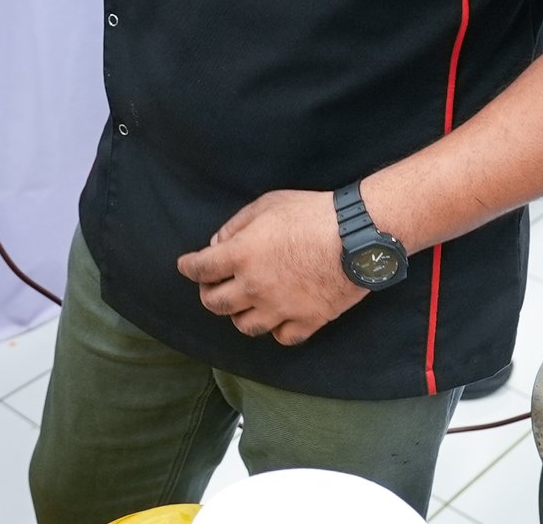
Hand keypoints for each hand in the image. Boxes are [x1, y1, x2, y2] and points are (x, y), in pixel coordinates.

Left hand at [175, 189, 365, 346]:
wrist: (357, 236)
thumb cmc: (312, 213)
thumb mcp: (267, 205)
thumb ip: (236, 226)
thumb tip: (217, 243)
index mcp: (241, 255)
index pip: (201, 269)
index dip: (188, 267)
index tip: (186, 266)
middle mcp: (255, 287)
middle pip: (216, 304)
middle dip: (208, 294)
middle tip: (214, 286)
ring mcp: (280, 308)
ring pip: (245, 326)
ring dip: (239, 314)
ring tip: (245, 303)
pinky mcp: (307, 321)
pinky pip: (282, 337)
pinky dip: (276, 329)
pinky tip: (278, 317)